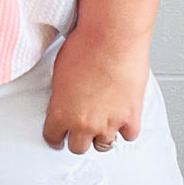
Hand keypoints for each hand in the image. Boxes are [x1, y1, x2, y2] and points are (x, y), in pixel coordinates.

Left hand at [42, 28, 150, 152]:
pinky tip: (123, 117)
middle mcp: (84, 123)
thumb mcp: (58, 71)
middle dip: (78, 138)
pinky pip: (129, 135)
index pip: (53, 137)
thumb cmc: (86, 45)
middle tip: (81, 129)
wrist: (112, 37)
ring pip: (103, 145)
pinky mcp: (130, 116)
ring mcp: (108, 122)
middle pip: (78, 147)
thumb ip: (61, 94)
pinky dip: (126, 127)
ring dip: (102, 134)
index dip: (55, 137)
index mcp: (60, 112)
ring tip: (103, 122)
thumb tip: (66, 99)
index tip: (59, 137)